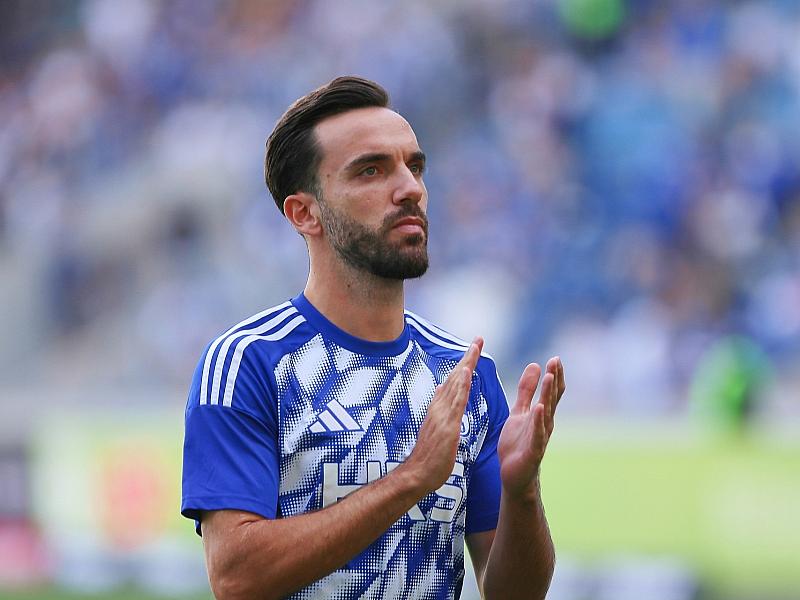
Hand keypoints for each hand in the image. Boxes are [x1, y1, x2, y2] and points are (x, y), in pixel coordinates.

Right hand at [405, 337, 483, 492]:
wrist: (417, 475)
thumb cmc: (428, 456)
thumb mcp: (435, 426)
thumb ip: (439, 406)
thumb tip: (442, 387)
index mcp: (439, 408)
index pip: (454, 381)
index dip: (464, 364)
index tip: (474, 348)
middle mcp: (439, 407)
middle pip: (456, 376)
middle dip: (468, 357)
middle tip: (479, 339)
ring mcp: (442, 415)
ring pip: (456, 385)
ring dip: (466, 364)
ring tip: (475, 347)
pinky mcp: (447, 425)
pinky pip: (456, 402)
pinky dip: (461, 385)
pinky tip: (467, 372)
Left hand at [497, 357, 564, 501]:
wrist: (513, 475)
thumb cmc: (517, 444)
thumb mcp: (519, 412)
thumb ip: (526, 391)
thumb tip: (536, 365)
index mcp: (541, 414)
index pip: (551, 392)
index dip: (554, 376)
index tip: (556, 358)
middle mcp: (544, 424)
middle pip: (551, 398)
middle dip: (553, 380)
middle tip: (556, 361)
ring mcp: (540, 437)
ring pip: (546, 413)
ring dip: (548, 395)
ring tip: (550, 377)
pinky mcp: (532, 451)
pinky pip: (536, 434)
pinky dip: (538, 421)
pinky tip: (539, 408)